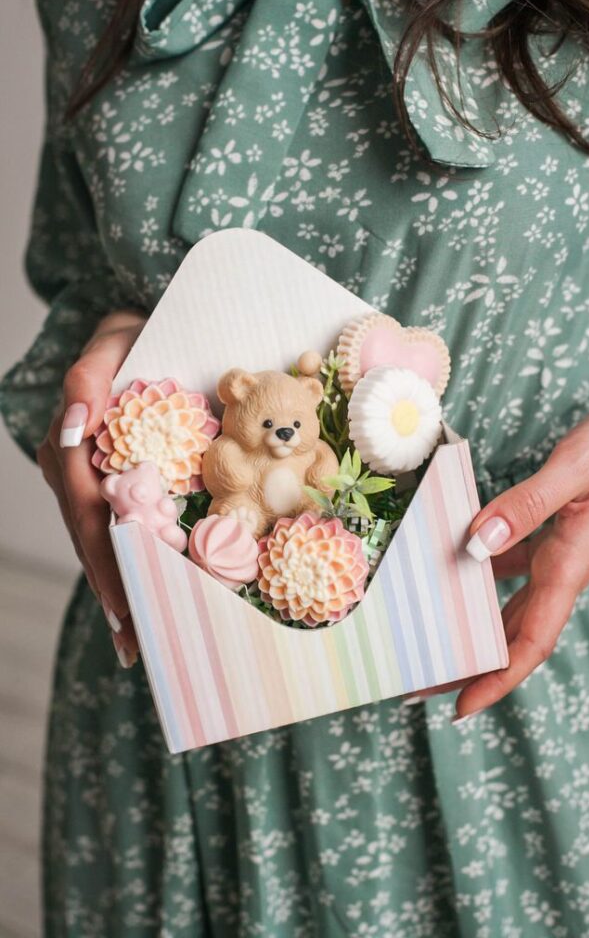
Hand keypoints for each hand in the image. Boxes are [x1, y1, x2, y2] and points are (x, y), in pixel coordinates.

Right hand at [37, 310, 146, 666]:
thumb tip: (78, 427)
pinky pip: (108, 529)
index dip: (106, 555)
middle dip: (113, 588)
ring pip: (95, 541)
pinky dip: (123, 566)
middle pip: (88, 537)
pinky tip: (137, 603)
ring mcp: (80, 479)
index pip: (85, 507)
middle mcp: (68, 467)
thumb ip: (89, 377)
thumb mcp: (115, 339)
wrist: (135, 328)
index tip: (127, 599)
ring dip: (116, 588)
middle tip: (135, 641)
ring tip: (136, 640)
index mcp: (68, 442)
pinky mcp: (101, 482)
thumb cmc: (133, 333)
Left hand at [410, 390, 588, 721]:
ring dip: (477, 627)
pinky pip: (516, 569)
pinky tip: (457, 569)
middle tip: (423, 684)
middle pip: (515, 635)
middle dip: (474, 666)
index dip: (499, 678)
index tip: (462, 708)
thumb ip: (526, 504)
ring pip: (513, 606)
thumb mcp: (576, 467)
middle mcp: (565, 568)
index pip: (533, 639)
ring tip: (434, 639)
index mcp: (571, 564)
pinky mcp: (558, 534)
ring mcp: (562, 554)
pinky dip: (485, 578)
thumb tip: (477, 542)